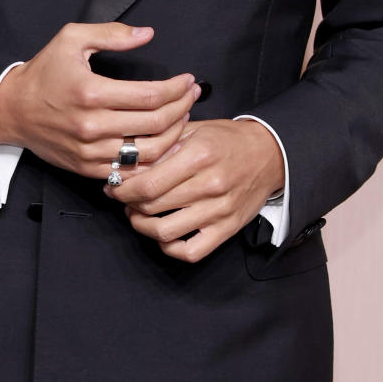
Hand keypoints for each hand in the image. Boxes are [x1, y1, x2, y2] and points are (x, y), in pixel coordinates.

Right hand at [0, 21, 199, 178]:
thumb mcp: (71, 39)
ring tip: (182, 117)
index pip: (150, 95)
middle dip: (182, 108)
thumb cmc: (43, 72)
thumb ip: (112, 34)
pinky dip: (152, 161)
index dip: (176, 88)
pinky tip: (164, 145)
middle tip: (191, 96)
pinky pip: (130, 171)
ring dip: (174, 135)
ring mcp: (90, 151)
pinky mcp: (87, 168)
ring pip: (147, 152)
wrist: (11, 109)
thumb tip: (147, 34)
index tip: (188, 80)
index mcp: (91, 92)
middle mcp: (92, 125)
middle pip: (155, 124)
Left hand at [104, 118, 284, 262]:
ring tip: (138, 215)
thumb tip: (129, 164)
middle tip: (123, 199)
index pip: (148, 183)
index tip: (113, 187)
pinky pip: (191, 251)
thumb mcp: (194, 130)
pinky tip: (163, 234)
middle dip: (129, 204)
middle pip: (153, 206)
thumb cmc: (228, 140)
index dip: (123, 190)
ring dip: (143, 226)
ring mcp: (219, 211)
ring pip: (166, 232)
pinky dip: (170, 248)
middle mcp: (209, 185)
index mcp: (198, 156)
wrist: (270, 154)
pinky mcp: (227, 229)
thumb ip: (163, 146)